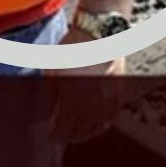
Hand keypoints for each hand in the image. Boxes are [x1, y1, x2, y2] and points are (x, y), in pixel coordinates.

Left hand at [48, 26, 126, 142]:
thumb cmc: (74, 46)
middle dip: (69, 135)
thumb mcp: (53, 68)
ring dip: (86, 132)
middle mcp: (93, 103)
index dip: (55, 134)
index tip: (49, 134)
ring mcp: (109, 99)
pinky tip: (96, 123)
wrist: (100, 30)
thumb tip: (46, 112)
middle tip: (61, 135)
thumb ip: (49, 94)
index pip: (64, 128)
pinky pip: (111, 116)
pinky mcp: (119, 92)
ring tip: (78, 132)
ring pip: (98, 127)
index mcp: (74, 98)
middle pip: (81, 131)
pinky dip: (102, 123)